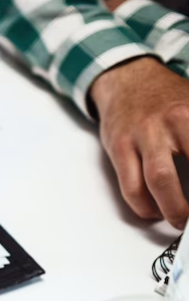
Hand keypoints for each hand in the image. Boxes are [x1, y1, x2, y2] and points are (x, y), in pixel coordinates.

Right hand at [91, 57, 188, 227]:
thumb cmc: (168, 100)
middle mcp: (170, 122)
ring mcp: (142, 135)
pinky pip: (129, 185)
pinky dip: (142, 206)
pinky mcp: (119, 147)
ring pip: (158, 180)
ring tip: (179, 220)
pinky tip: (153, 210)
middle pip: (187, 168)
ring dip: (171, 208)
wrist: (128, 80)